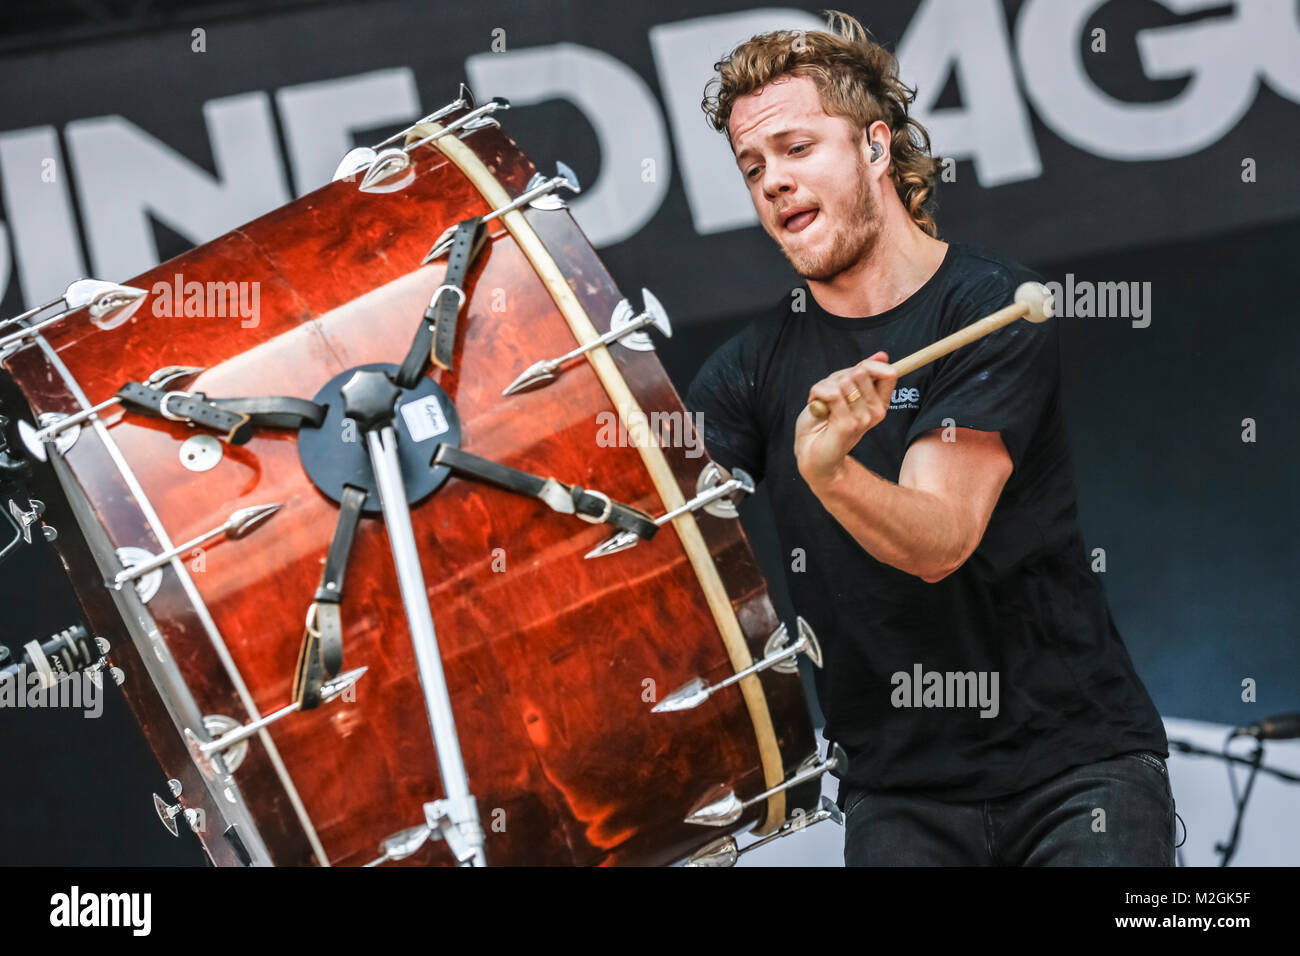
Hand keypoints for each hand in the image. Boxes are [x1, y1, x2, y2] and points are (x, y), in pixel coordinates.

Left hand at [795, 351, 897, 486]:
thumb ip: (862, 374)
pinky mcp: (849, 424)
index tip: (851, 375)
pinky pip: (832, 393)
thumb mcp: (844, 390)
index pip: (888, 373)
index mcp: (880, 403)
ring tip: (823, 405)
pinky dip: (817, 395)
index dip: (868, 366)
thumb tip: (883, 355)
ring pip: (844, 381)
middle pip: (860, 372)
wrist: (811, 452)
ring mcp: (864, 419)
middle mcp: (876, 412)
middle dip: (837, 377)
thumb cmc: (825, 421)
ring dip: (824, 387)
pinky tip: (818, 409)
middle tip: (829, 396)